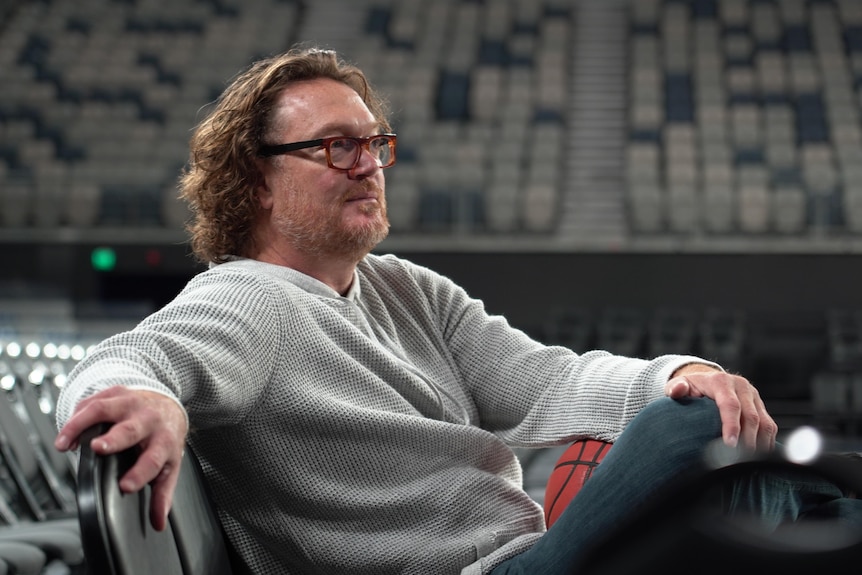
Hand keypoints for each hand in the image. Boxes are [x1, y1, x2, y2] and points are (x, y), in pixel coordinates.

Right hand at [54, 387, 187, 530]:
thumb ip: (162, 493)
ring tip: (64, 442)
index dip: (140, 474)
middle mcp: (148, 420)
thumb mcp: (169, 465)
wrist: (167, 404)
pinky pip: (93, 400)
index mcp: (163, 441)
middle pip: (131, 429)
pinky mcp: (115, 393)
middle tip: (98, 448)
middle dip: (115, 438)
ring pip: (104, 409)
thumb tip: (157, 523)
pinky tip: (67, 431)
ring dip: (81, 424)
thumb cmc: (165, 438)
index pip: (154, 459)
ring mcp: (131, 403)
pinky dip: (77, 415)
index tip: (125, 486)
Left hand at [665, 365, 776, 451]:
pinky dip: (766, 442)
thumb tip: (677, 390)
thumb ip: (676, 388)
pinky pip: (769, 425)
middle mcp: (740, 386)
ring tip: (748, 461)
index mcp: (720, 381)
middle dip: (746, 440)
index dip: (732, 425)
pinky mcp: (760, 405)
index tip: (730, 444)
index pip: (730, 405)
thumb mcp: (678, 385)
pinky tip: (758, 455)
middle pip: (751, 416)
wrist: (705, 380)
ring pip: (764, 422)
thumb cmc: (690, 388)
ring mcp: (753, 395)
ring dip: (759, 443)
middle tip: (738, 459)